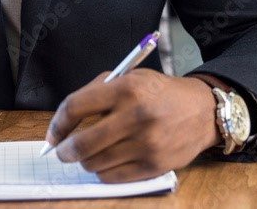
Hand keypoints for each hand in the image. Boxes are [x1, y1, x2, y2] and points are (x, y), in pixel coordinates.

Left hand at [44, 70, 220, 182]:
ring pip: (94, 164)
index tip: (53, 134)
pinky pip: (112, 178)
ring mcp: (146, 144)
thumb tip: (66, 121)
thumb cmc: (160, 93)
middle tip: (63, 151)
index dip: (58, 124)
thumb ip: (98, 92)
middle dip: (65, 151)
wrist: (202, 111)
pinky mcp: (153, 166)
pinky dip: (103, 172)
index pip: (75, 107)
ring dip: (86, 161)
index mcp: (125, 89)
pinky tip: (108, 162)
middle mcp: (135, 116)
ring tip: (92, 153)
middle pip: (82, 143)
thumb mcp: (131, 77)